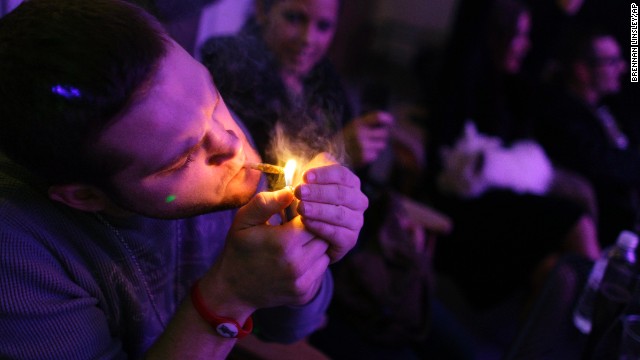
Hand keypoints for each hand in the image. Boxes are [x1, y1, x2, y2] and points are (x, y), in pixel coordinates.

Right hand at [204, 188, 330, 311]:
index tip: (295, 214)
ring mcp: (302, 282)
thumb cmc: (239, 248)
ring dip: (315, 247)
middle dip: (313, 230)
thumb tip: (291, 191)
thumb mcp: (244, 220)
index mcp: (284, 242)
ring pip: (325, 254)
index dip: (306, 214)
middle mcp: (297, 264)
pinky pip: (321, 271)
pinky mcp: (305, 294)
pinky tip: (297, 260)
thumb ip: (266, 203)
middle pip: (323, 236)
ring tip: (297, 244)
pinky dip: (313, 264)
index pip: (314, 219)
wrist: (232, 289)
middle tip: (296, 229)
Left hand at [294, 153, 368, 262]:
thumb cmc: (307, 198)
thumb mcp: (309, 180)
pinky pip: (338, 234)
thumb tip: (314, 166)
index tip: (305, 176)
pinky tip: (306, 222)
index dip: (324, 174)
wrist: (306, 229)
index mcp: (351, 183)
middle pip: (342, 194)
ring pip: (340, 214)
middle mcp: (358, 201)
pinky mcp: (350, 240)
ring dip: (319, 210)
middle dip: (319, 192)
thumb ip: (312, 169)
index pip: (341, 175)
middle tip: (299, 192)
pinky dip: (321, 227)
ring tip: (301, 208)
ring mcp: (356, 221)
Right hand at [342, 111, 393, 167]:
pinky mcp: (364, 157)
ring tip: (366, 146)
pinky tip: (362, 153)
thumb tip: (390, 120)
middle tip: (374, 138)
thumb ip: (369, 122)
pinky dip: (371, 155)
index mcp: (357, 123)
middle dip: (381, 136)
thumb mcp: (353, 126)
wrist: (332, 155)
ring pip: (382, 145)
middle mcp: (360, 133)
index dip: (387, 119)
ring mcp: (363, 146)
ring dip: (377, 146)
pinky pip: (376, 154)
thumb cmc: (346, 139)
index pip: (377, 117)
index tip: (390, 122)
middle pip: (384, 133)